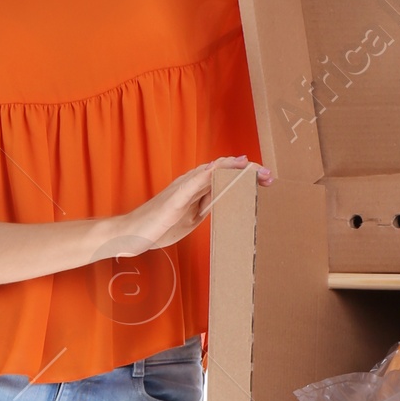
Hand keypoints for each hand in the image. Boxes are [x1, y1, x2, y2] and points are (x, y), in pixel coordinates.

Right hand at [94, 157, 267, 261]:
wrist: (131, 234)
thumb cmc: (159, 226)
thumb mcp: (191, 218)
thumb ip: (205, 206)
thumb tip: (225, 200)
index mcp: (195, 190)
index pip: (224, 177)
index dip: (245, 175)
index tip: (266, 180)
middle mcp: (189, 184)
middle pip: (221, 171)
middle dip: (246, 170)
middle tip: (268, 174)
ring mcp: (180, 190)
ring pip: (209, 172)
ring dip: (231, 168)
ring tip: (251, 166)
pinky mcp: (172, 200)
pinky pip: (191, 185)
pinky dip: (207, 176)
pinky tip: (219, 170)